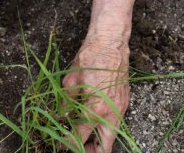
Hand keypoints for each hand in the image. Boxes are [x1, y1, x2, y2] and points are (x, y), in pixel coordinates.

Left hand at [63, 34, 129, 152]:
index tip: (59, 144)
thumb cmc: (90, 58)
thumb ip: (66, 104)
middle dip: (90, 151)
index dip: (67, 143)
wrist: (110, 43)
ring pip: (112, 136)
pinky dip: (105, 128)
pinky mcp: (124, 102)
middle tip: (78, 148)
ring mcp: (121, 108)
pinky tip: (94, 123)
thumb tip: (60, 118)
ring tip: (85, 139)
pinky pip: (116, 123)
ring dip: (99, 141)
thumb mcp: (70, 82)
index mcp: (95, 110)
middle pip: (104, 147)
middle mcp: (111, 113)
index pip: (79, 137)